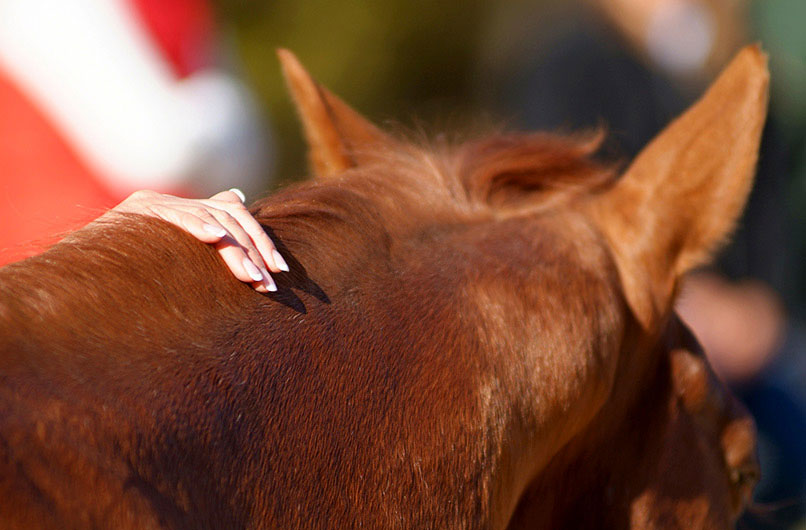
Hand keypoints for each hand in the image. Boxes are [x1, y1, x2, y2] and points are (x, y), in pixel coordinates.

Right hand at [111, 189, 287, 292]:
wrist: (80, 274)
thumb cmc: (128, 272)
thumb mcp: (173, 256)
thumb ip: (205, 229)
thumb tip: (239, 196)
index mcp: (185, 211)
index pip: (236, 216)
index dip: (261, 241)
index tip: (279, 271)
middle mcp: (173, 202)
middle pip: (230, 216)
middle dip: (255, 251)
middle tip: (270, 284)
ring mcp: (156, 203)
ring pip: (211, 219)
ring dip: (236, 251)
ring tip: (252, 277)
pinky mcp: (138, 209)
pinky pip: (176, 215)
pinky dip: (198, 225)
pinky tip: (217, 238)